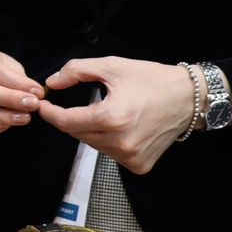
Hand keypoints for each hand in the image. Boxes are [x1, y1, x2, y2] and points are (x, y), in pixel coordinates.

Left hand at [37, 57, 201, 174]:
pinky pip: (110, 153)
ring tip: (107, 112)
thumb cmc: (151, 79)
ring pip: (93, 145)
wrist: (188, 98)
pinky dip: (107, 141)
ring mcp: (131, 157)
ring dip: (90, 130)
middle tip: (75, 104)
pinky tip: (121, 127)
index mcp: (112, 118)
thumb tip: (52, 82)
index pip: (66, 122)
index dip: (50, 113)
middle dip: (71, 119)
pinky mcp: (139, 165)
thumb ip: (76, 71)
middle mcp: (121, 142)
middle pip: (77, 134)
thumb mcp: (112, 66)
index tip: (42, 105)